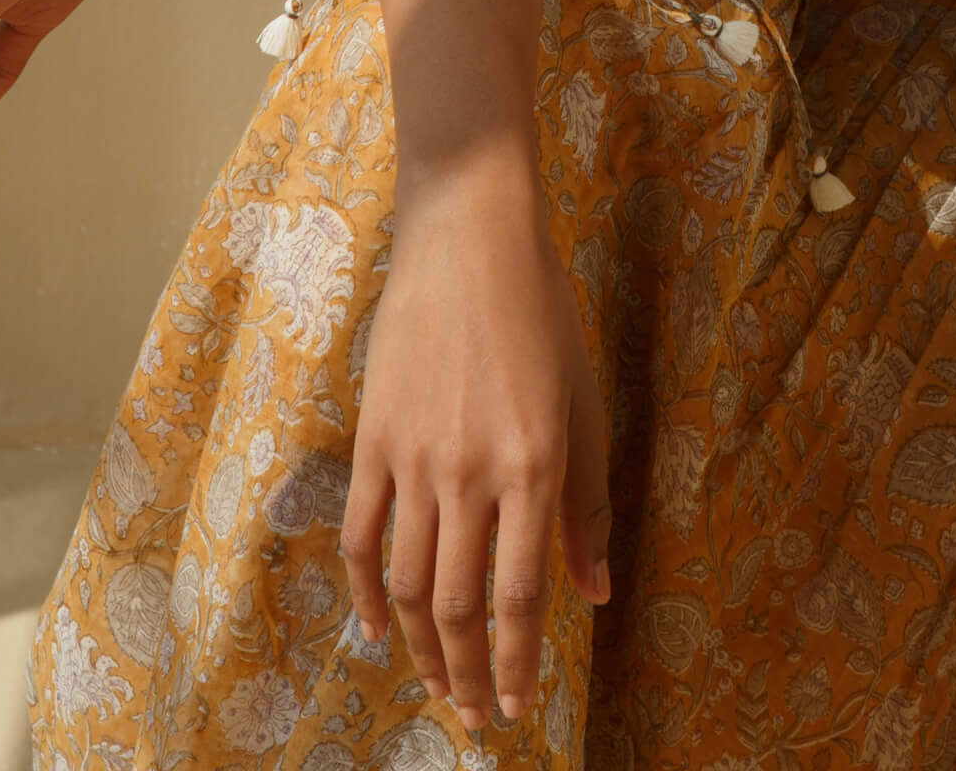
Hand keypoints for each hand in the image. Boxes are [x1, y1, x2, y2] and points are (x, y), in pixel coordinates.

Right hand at [340, 156, 610, 730]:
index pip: (517, 596)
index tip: (518, 705)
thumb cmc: (542, 312)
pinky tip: (379, 628)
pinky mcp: (373, 438)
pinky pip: (363, 535)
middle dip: (467, 674)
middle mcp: (471, 472)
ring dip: (421, 648)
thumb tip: (593, 593)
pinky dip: (366, 592)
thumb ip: (586, 502)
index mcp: (533, 465)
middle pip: (457, 605)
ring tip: (437, 685)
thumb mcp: (582, 403)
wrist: (469, 237)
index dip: (516, 661)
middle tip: (476, 718)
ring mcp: (415, 458)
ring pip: (408, 583)